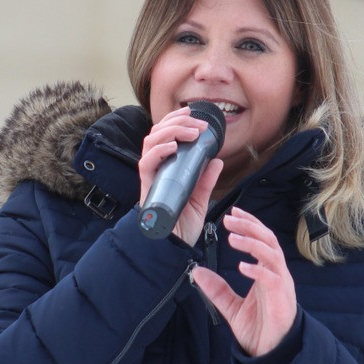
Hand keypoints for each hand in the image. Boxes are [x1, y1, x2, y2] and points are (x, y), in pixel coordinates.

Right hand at [139, 107, 222, 245]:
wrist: (172, 248)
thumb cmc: (181, 226)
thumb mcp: (200, 199)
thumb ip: (206, 179)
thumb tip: (216, 159)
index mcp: (167, 168)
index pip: (165, 135)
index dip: (177, 120)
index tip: (195, 115)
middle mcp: (156, 169)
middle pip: (157, 133)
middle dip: (177, 122)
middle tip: (199, 124)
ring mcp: (150, 177)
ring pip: (150, 142)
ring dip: (171, 131)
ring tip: (191, 133)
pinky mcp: (147, 187)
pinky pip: (146, 163)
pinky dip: (159, 151)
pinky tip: (174, 147)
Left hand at [191, 208, 296, 356]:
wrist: (272, 353)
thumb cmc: (258, 328)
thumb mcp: (231, 306)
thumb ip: (216, 289)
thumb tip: (196, 272)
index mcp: (266, 271)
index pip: (261, 239)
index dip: (249, 224)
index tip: (232, 213)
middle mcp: (276, 273)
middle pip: (267, 240)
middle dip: (249, 226)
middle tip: (229, 218)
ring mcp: (281, 285)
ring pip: (271, 254)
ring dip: (252, 243)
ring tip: (233, 237)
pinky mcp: (281, 299)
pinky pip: (272, 279)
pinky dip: (257, 270)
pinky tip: (243, 265)